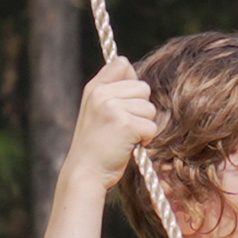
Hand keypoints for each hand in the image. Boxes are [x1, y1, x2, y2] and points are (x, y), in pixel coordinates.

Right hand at [69, 57, 160, 184]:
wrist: (85, 173)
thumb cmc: (95, 145)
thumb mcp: (95, 111)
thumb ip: (111, 91)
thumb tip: (133, 72)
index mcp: (94, 88)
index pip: (121, 64)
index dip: (130, 81)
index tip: (124, 102)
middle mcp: (102, 94)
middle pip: (143, 88)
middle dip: (140, 109)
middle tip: (122, 127)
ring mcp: (113, 108)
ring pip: (150, 108)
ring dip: (143, 125)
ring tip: (123, 137)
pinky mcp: (126, 125)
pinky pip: (151, 126)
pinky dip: (145, 139)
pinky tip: (129, 146)